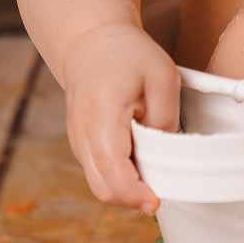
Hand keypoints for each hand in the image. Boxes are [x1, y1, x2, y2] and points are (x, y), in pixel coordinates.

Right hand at [62, 22, 179, 210]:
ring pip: (100, 183)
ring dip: (127, 189)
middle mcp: (81, 133)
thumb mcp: (162, 76)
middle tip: (162, 192)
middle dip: (132, 198)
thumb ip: (166, 117)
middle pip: (102, 187)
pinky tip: (141, 161)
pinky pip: (99, 171)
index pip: (112, 168)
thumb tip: (165, 154)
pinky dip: (120, 177)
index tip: (155, 201)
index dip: (133, 192)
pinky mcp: (81, 144)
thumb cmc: (127, 54)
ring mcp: (78, 141)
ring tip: (155, 171)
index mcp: (100, 113)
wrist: (90, 41)